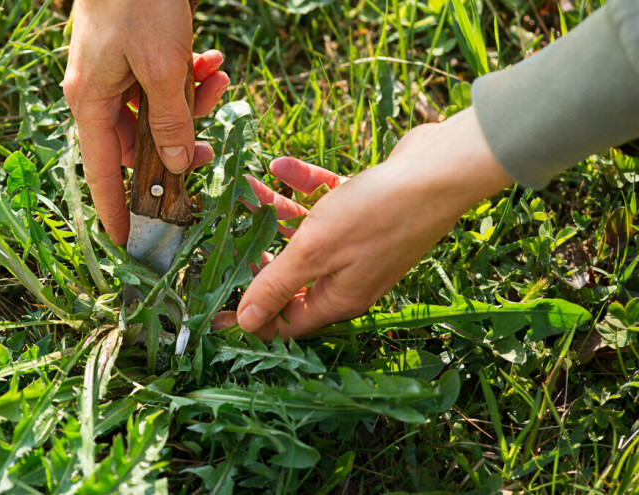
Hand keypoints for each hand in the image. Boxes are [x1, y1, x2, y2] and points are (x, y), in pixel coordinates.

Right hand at [63, 0, 229, 245]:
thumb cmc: (139, 0)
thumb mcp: (163, 66)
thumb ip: (171, 119)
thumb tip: (174, 163)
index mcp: (90, 102)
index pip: (100, 172)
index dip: (114, 208)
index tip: (124, 242)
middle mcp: (98, 94)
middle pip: (138, 144)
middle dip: (178, 144)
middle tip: (210, 147)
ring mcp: (115, 75)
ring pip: (157, 113)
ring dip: (191, 103)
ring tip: (216, 79)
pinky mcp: (133, 57)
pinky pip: (161, 84)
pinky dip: (189, 78)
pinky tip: (210, 62)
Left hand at [235, 107, 513, 339]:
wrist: (439, 170)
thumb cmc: (377, 214)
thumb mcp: (314, 252)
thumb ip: (277, 285)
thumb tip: (245, 323)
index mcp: (337, 297)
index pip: (285, 321)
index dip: (250, 315)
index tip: (215, 304)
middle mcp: (347, 276)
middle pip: (290, 276)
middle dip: (257, 255)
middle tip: (226, 237)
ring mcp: (358, 242)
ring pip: (304, 233)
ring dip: (274, 211)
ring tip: (245, 188)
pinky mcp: (366, 208)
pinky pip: (324, 202)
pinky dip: (303, 185)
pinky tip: (280, 165)